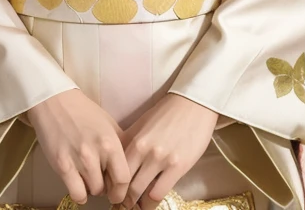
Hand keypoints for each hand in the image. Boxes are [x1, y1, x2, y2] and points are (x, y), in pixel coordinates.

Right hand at [27, 89, 131, 205]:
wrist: (55, 101)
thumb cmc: (84, 112)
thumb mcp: (109, 124)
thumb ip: (120, 146)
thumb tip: (129, 169)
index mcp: (111, 142)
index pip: (124, 178)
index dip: (122, 189)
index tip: (118, 191)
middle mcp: (96, 152)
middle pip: (107, 188)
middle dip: (106, 187)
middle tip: (101, 178)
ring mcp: (78, 160)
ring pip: (92, 192)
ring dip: (92, 188)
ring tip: (88, 176)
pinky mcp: (62, 166)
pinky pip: (76, 194)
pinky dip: (79, 194)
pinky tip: (78, 183)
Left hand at [120, 94, 217, 209]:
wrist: (193, 104)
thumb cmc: (166, 113)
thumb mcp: (142, 124)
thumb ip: (128, 143)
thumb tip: (114, 162)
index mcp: (133, 140)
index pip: (115, 170)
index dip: (111, 186)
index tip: (112, 193)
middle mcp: (144, 150)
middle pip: (124, 184)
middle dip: (121, 199)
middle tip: (122, 204)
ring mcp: (161, 159)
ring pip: (139, 193)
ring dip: (136, 203)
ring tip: (136, 206)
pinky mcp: (178, 166)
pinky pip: (158, 193)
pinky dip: (151, 202)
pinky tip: (151, 201)